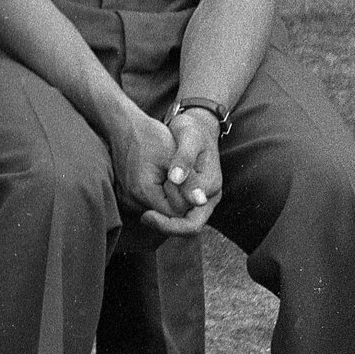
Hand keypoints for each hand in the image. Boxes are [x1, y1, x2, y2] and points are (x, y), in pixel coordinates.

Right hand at [105, 106, 198, 235]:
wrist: (124, 126)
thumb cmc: (151, 137)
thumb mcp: (174, 156)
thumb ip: (188, 182)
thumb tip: (201, 202)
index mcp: (143, 191)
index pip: (177, 212)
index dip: (186, 197)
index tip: (184, 175)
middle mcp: (131, 199)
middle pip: (167, 214)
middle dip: (178, 197)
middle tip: (176, 175)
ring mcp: (127, 199)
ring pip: (159, 210)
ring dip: (168, 196)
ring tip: (166, 174)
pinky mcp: (126, 195)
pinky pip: (150, 204)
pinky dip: (159, 194)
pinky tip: (159, 177)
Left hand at [153, 106, 225, 234]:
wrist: (197, 126)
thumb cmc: (193, 130)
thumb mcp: (189, 138)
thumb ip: (184, 159)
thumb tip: (175, 180)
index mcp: (210, 186)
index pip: (192, 222)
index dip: (170, 224)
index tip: (146, 215)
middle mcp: (208, 196)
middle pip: (188, 226)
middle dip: (165, 226)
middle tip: (143, 218)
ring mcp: (199, 196)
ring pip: (182, 221)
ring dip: (163, 221)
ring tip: (143, 214)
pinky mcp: (189, 192)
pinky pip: (178, 210)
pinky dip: (162, 212)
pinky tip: (146, 206)